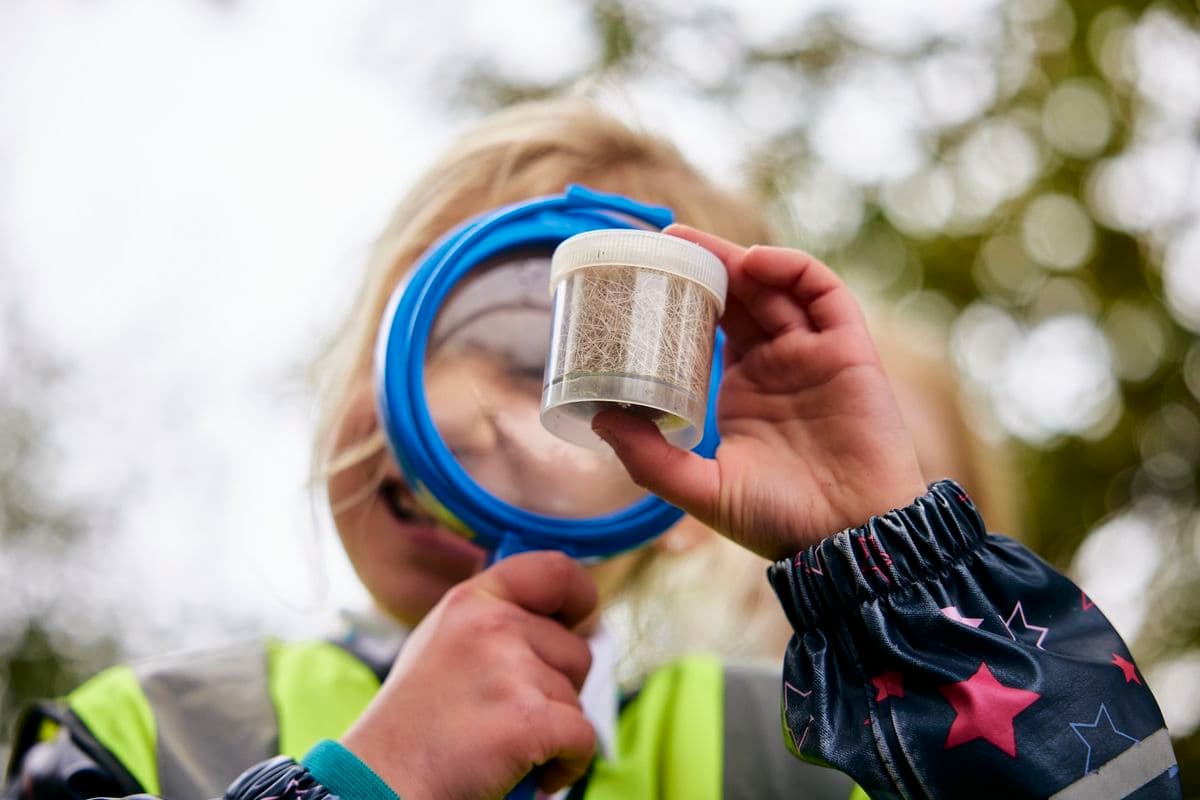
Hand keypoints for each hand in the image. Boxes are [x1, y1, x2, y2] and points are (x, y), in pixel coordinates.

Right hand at [340, 551, 596, 798]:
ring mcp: (509, 669)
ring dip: (556, 730)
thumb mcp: (442, 644)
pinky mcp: (527, 719)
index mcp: (470, 600)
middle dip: (558, 690)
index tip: (581, 618)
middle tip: (508, 715)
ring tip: (506, 746)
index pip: (553, 571)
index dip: (580, 595)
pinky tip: (534, 774)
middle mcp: (491, 624)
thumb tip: (566, 620)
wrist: (378, 785)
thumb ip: (494, 622)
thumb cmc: (412, 727)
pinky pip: (584, 738)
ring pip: (577, 699)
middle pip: (576, 651)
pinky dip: (567, 764)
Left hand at [592, 225, 926, 560]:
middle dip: (706, 266)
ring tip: (698, 246)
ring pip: (776, 287)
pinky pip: (823, 294)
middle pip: (740, 297)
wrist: (848, 540)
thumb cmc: (779, 521)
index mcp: (743, 390)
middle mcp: (778, 365)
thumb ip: (650, 458)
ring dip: (740, 260)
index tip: (645, 278)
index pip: (710, 328)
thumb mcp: (702, 490)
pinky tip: (755, 262)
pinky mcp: (849, 350)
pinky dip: (791, 269)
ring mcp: (814, 354)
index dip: (684, 299)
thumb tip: (598, 418)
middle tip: (664, 241)